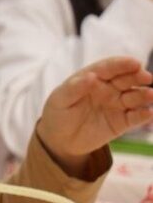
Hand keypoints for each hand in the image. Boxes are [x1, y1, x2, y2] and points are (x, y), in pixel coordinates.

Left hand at [37, 56, 152, 173]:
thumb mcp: (60, 100)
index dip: (122, 64)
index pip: (110, 68)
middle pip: (127, 79)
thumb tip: (91, 76)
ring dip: (144, 95)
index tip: (135, 63)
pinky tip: (148, 113)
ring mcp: (118, 105)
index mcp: (94, 78)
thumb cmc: (58, 113)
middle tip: (147, 77)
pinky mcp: (123, 122)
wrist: (59, 139)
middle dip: (138, 76)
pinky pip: (136, 117)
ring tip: (150, 95)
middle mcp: (110, 89)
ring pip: (135, 97)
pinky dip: (144, 115)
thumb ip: (74, 88)